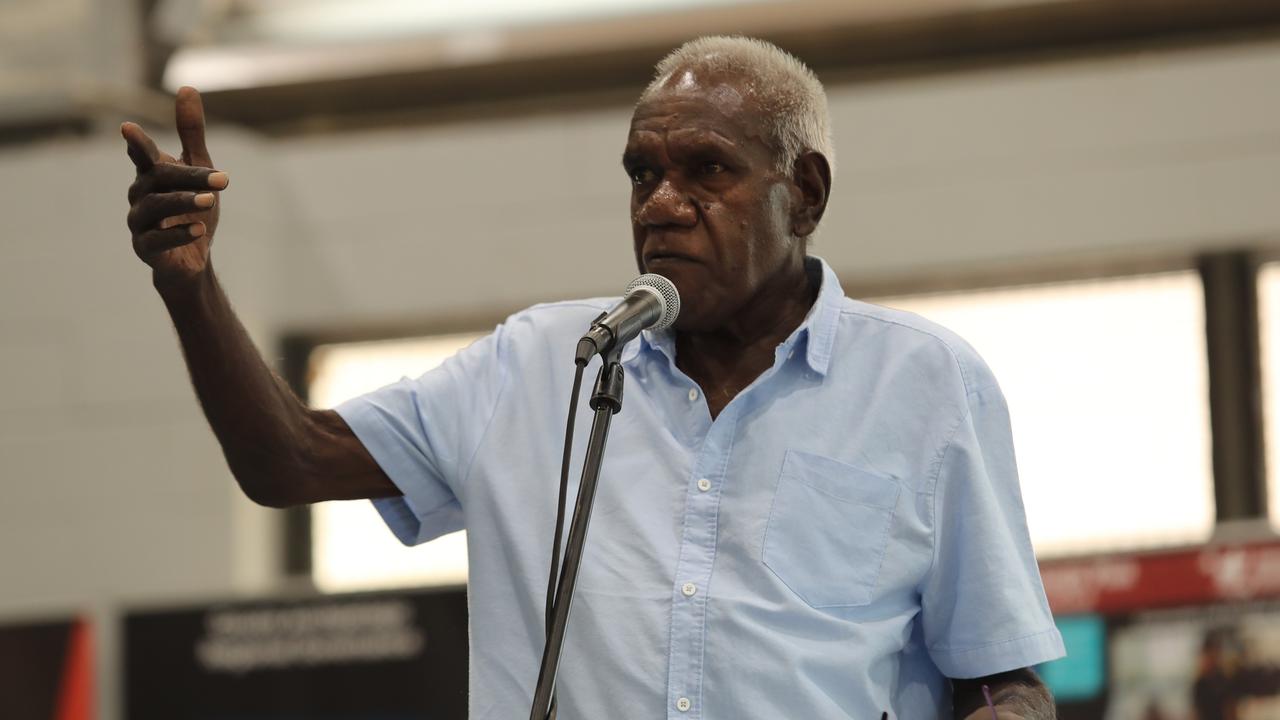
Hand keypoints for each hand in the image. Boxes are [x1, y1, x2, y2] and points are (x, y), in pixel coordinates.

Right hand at [123, 86, 228, 290]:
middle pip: (158, 180)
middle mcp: (140, 195)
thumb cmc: (192, 208)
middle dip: (189, 178)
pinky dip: (177, 234)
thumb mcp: (198, 168)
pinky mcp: (146, 249)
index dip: (136, 142)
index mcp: (151, 174)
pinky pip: (156, 241)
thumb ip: (191, 133)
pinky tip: (198, 229)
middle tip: (223, 180)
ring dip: (183, 202)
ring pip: (154, 208)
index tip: (128, 128)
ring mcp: (139, 223)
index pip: (142, 155)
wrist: (192, 257)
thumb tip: (187, 87)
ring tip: (210, 202)